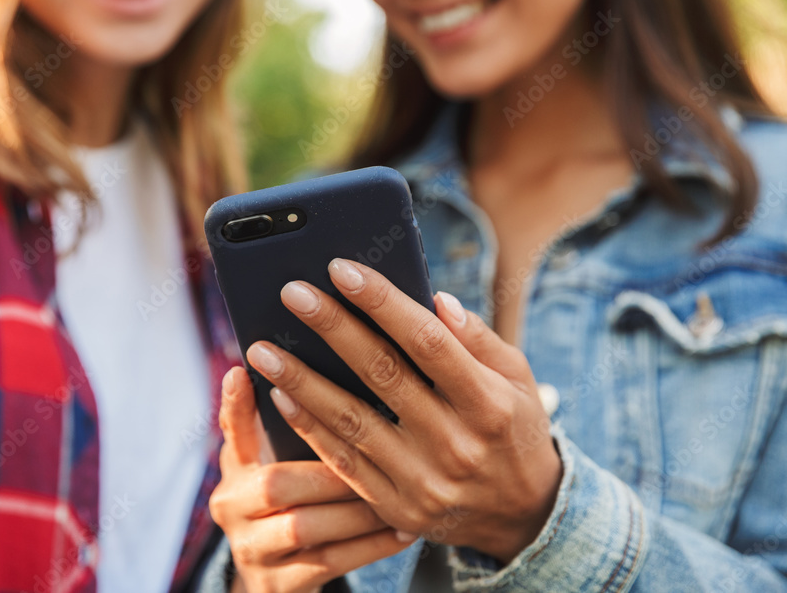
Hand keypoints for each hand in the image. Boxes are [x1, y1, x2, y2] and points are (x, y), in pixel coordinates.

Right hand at [209, 366, 416, 592]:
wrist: (280, 579)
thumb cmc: (295, 501)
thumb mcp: (280, 461)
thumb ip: (295, 422)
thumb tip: (318, 371)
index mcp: (234, 469)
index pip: (233, 431)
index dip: (235, 404)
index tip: (241, 372)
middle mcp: (230, 508)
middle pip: (277, 484)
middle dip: (333, 470)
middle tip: (382, 453)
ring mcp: (250, 551)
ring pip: (305, 527)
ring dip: (358, 510)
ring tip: (403, 492)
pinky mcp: (276, 587)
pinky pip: (329, 563)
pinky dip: (370, 546)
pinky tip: (403, 530)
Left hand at [244, 259, 562, 563]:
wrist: (525, 518)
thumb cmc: (515, 430)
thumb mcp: (519, 381)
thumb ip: (477, 339)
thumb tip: (434, 298)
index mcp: (489, 403)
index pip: (428, 341)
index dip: (382, 301)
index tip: (341, 269)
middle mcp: (456, 442)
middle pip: (382, 373)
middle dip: (332, 327)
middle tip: (290, 292)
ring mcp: (423, 480)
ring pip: (351, 421)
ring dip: (301, 380)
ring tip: (262, 348)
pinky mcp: (397, 506)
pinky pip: (342, 462)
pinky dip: (308, 427)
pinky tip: (279, 395)